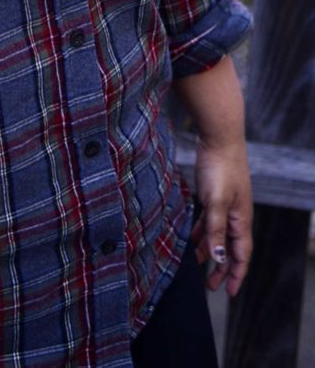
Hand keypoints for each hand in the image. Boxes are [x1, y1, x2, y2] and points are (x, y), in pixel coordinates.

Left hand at [191, 137, 252, 296]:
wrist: (219, 139)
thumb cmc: (221, 169)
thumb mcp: (216, 202)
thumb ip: (215, 229)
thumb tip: (218, 257)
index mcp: (241, 220)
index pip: (241, 254)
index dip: (236, 274)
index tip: (230, 293)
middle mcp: (236, 215)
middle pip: (230, 247)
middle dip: (222, 267)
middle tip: (210, 284)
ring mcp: (226, 204)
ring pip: (218, 234)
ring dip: (208, 249)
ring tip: (195, 263)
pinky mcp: (214, 194)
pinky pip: (209, 219)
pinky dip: (201, 230)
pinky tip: (191, 236)